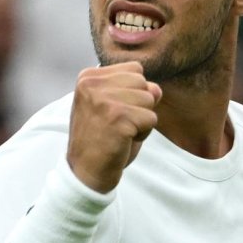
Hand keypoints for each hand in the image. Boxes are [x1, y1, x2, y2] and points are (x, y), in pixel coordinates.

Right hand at [67, 62, 161, 192]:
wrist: (85, 172)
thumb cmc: (101, 139)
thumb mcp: (116, 107)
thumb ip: (135, 91)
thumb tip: (157, 88)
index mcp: (88, 77)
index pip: (134, 70)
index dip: (132, 93)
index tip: (112, 112)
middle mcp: (92, 84)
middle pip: (143, 83)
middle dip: (139, 106)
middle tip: (117, 124)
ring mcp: (104, 99)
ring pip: (150, 99)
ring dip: (141, 121)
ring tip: (119, 132)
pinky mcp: (117, 117)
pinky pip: (151, 118)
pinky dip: (143, 134)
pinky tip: (123, 141)